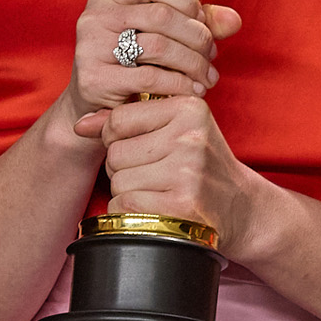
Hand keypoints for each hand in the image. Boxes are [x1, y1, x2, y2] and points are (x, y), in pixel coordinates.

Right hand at [63, 0, 242, 124]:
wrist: (93, 106)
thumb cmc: (130, 64)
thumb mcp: (160, 35)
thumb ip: (197, 23)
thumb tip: (234, 20)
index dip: (188, 1)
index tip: (203, 24)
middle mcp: (94, 16)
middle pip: (162, 16)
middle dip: (197, 38)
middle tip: (211, 57)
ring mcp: (89, 47)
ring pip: (159, 46)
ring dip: (193, 64)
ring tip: (206, 77)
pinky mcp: (93, 79)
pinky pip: (149, 78)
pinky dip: (179, 85)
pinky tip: (191, 91)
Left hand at [96, 95, 262, 247]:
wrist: (240, 206)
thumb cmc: (200, 164)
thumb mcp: (173, 130)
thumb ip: (126, 121)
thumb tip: (79, 124)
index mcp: (189, 108)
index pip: (119, 119)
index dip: (118, 139)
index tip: (143, 148)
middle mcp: (190, 136)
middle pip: (115, 153)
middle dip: (124, 169)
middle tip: (154, 174)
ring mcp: (187, 171)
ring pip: (118, 181)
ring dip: (128, 192)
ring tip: (159, 190)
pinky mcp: (182, 204)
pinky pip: (125, 205)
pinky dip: (132, 212)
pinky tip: (157, 207)